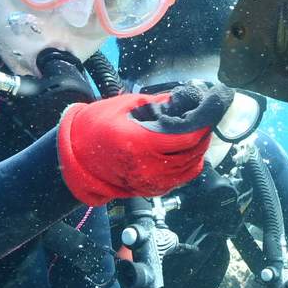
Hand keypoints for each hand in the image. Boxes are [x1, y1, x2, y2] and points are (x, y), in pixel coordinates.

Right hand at [57, 85, 229, 205]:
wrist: (77, 158)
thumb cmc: (95, 128)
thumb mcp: (126, 106)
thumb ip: (159, 104)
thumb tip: (186, 98)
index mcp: (140, 144)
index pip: (186, 136)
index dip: (203, 122)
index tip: (210, 109)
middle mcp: (148, 167)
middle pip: (193, 152)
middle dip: (204, 133)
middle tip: (207, 117)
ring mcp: (151, 182)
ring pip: (192, 166)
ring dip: (200, 148)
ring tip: (199, 131)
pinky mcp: (153, 190)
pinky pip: (182, 177)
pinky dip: (192, 163)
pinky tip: (189, 149)